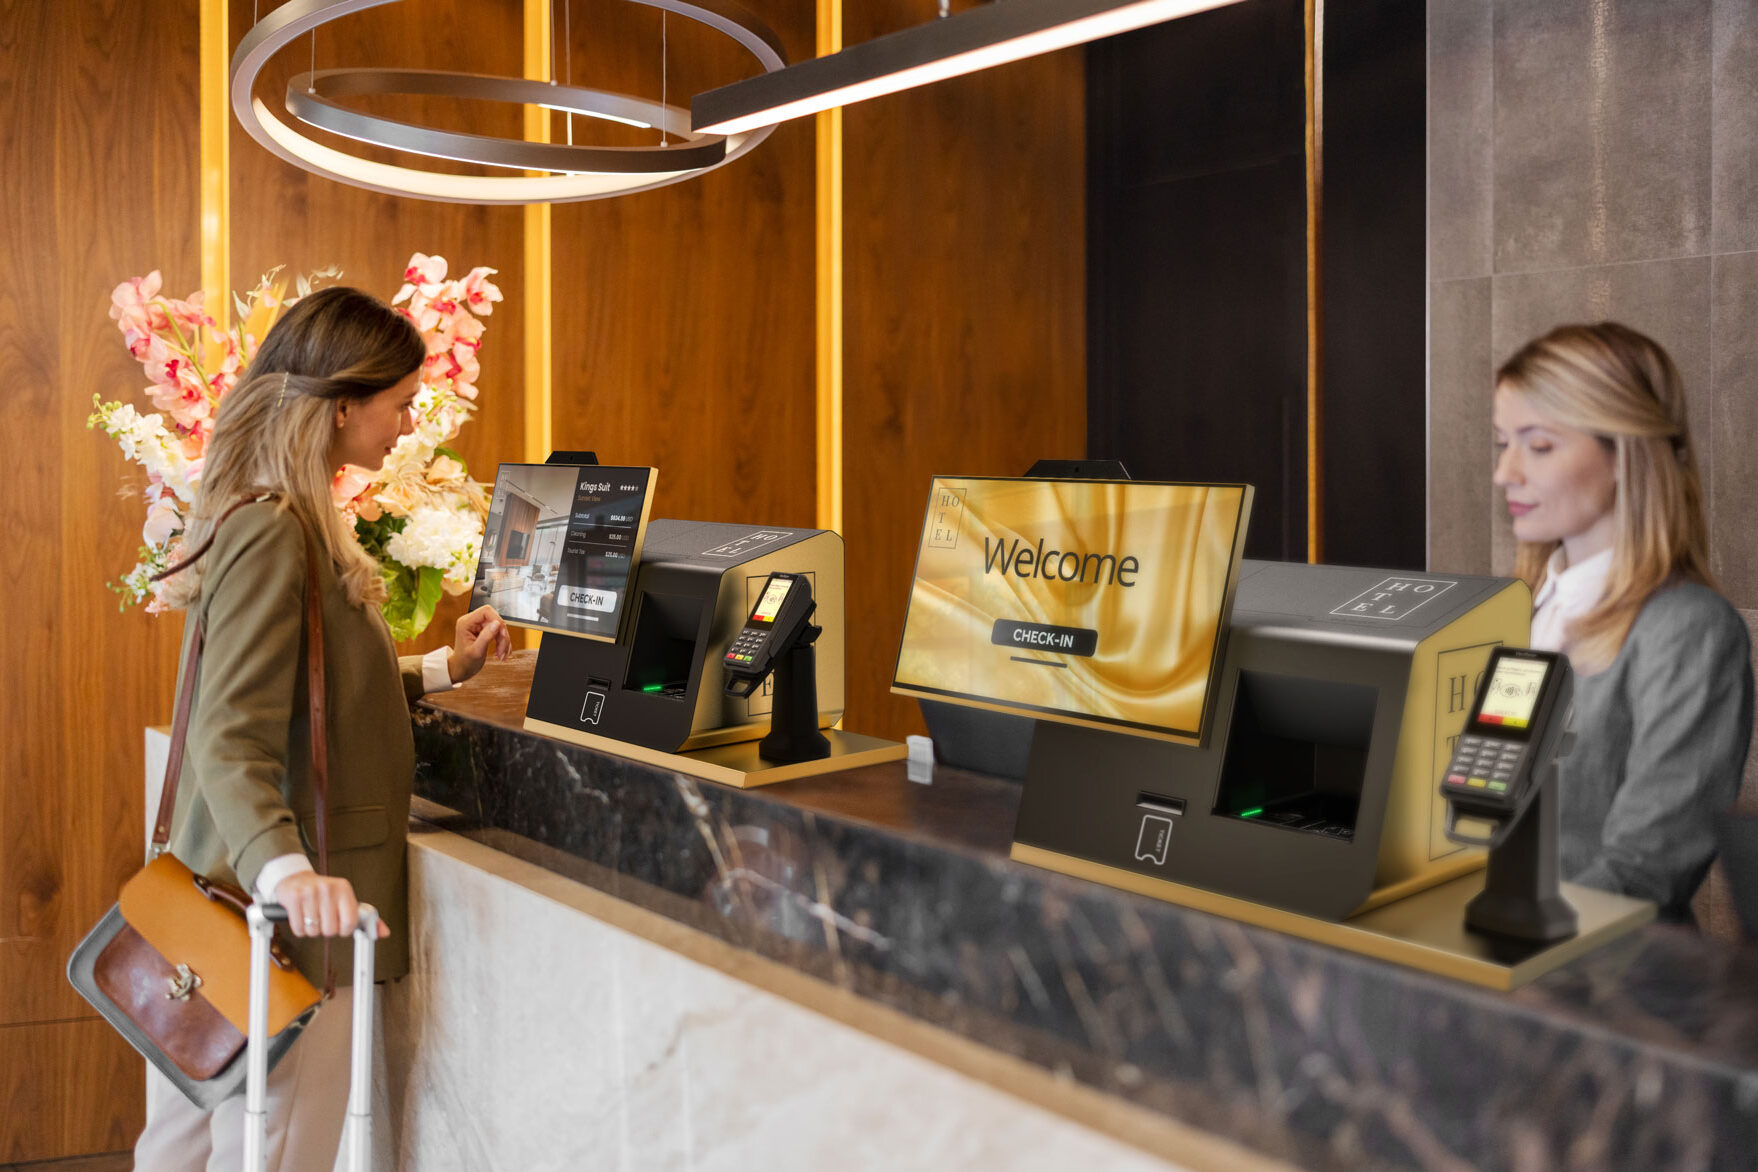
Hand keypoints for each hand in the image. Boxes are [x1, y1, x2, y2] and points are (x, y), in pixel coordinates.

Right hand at [272, 872, 390, 938]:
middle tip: (323, 918)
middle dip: (326, 929)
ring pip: (313, 931)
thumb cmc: (324, 893)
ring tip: (312, 916)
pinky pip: (299, 929)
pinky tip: (301, 916)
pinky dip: (300, 929)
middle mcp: (328, 889)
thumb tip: (384, 933)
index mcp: (344, 889)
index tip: (340, 926)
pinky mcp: (294, 899)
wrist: (296, 878)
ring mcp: (310, 893)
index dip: (344, 930)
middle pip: (330, 930)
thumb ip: (366, 918)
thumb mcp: (346, 900)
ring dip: (312, 930)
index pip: (350, 922)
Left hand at [449, 604, 510, 683]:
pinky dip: (503, 643)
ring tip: (501, 655)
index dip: (497, 620)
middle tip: (502, 651)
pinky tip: (501, 653)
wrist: (461, 669)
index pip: (486, 611)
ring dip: (504, 641)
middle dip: (502, 635)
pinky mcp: (484, 631)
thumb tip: (497, 623)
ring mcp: (478, 626)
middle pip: (495, 619)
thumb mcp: (476, 651)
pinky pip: (498, 632)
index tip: (502, 635)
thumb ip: (486, 636)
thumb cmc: (464, 662)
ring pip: (499, 627)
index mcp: (466, 623)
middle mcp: (472, 622)